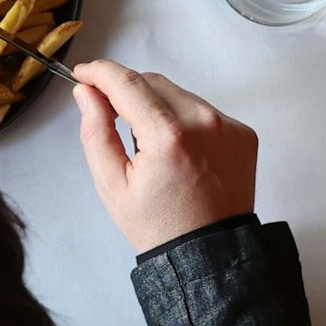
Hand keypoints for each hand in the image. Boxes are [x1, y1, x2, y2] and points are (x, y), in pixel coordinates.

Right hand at [71, 59, 257, 254]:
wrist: (210, 253)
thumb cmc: (160, 226)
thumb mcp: (112, 184)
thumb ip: (96, 131)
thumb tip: (87, 93)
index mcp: (168, 136)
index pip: (127, 83)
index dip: (100, 72)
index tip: (84, 73)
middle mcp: (204, 123)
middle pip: (152, 81)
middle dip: (126, 91)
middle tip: (110, 114)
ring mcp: (228, 127)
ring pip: (178, 94)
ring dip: (156, 106)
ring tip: (149, 146)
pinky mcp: (242, 133)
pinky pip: (203, 110)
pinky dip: (183, 120)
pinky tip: (177, 151)